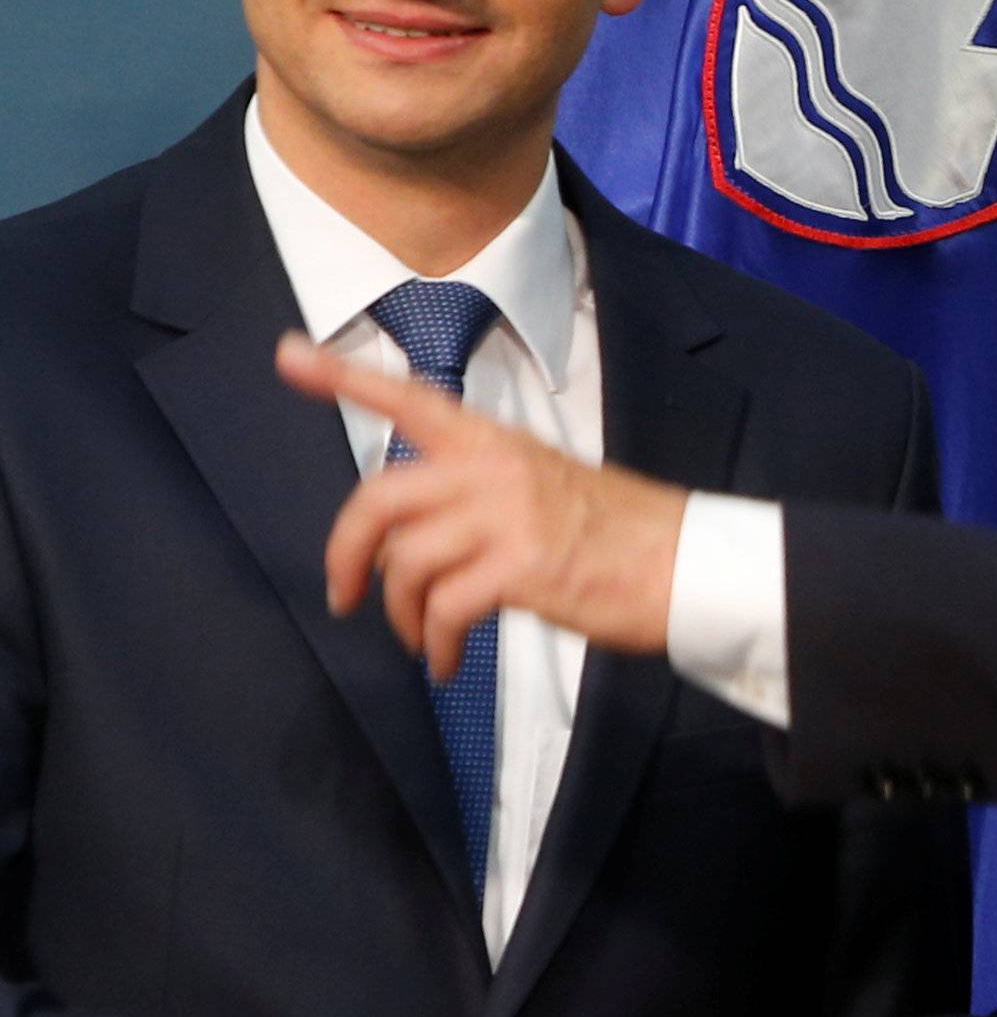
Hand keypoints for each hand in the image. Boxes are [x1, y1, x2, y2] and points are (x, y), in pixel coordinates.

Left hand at [275, 332, 684, 677]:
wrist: (688, 565)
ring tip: (424, 639)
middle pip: (380, 497)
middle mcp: (495, 469)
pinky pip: (443, 608)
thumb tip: (422, 536)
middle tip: (345, 595)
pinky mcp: (522, 568)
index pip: (410, 400)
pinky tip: (448, 660)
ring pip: (405, 561)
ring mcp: (507, 516)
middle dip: (346, 552)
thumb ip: (483, 492)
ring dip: (402, 614)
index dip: (343, 379)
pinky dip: (436, 643)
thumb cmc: (624, 537)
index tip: (288, 356)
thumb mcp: (548, 485)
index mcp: (498, 442)